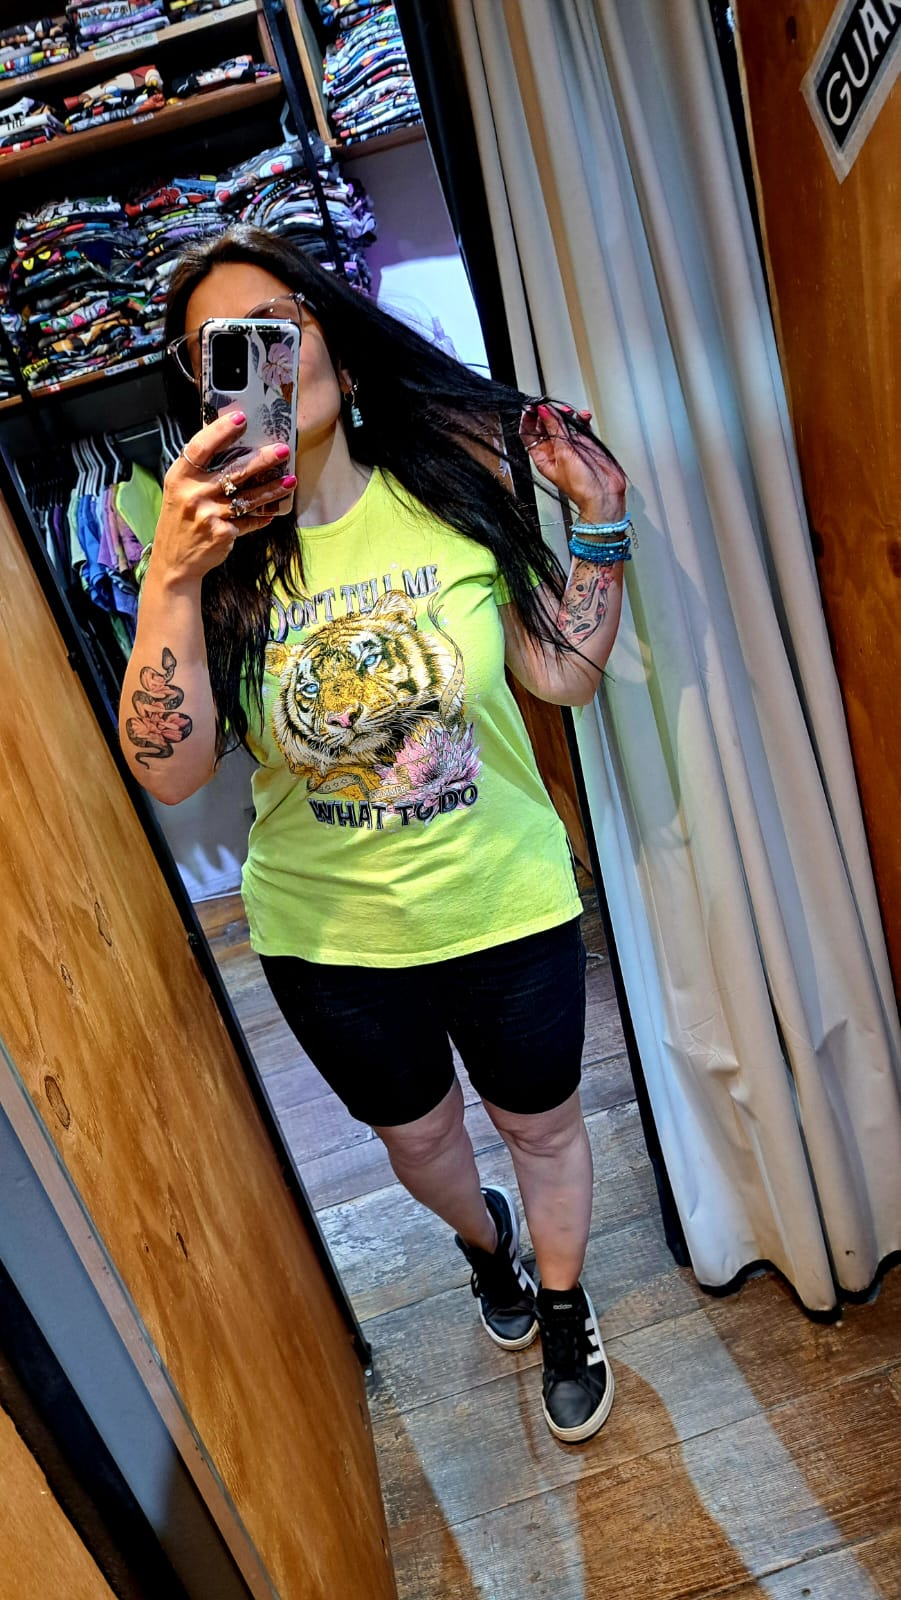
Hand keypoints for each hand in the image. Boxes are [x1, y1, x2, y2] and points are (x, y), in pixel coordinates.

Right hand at [149, 412, 296, 586]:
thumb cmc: (180, 520)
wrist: (175, 562)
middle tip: (283, 451)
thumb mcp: (179, 491)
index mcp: (179, 477)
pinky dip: (263, 516)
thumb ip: (199, 471)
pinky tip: (275, 510)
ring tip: (290, 481)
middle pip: (233, 471)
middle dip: (262, 460)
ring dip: (272, 489)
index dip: (221, 431)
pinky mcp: (222, 534)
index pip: (200, 448)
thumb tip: (228, 443)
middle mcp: (193, 494)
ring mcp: (208, 515)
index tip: (241, 417)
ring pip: (248, 497)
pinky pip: (249, 521)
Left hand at [519, 400, 626, 522]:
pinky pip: (580, 426)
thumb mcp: (564, 454)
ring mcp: (570, 446)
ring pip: (562, 423)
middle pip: (545, 425)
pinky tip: (583, 416)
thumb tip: (544, 411)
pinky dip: (581, 419)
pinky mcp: (584, 443)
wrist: (604, 495)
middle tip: (553, 406)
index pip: (529, 434)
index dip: (529, 419)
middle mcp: (554, 451)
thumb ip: (555, 430)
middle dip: (548, 413)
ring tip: (568, 412)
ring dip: (565, 414)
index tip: (533, 407)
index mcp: (542, 457)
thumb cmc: (581, 487)